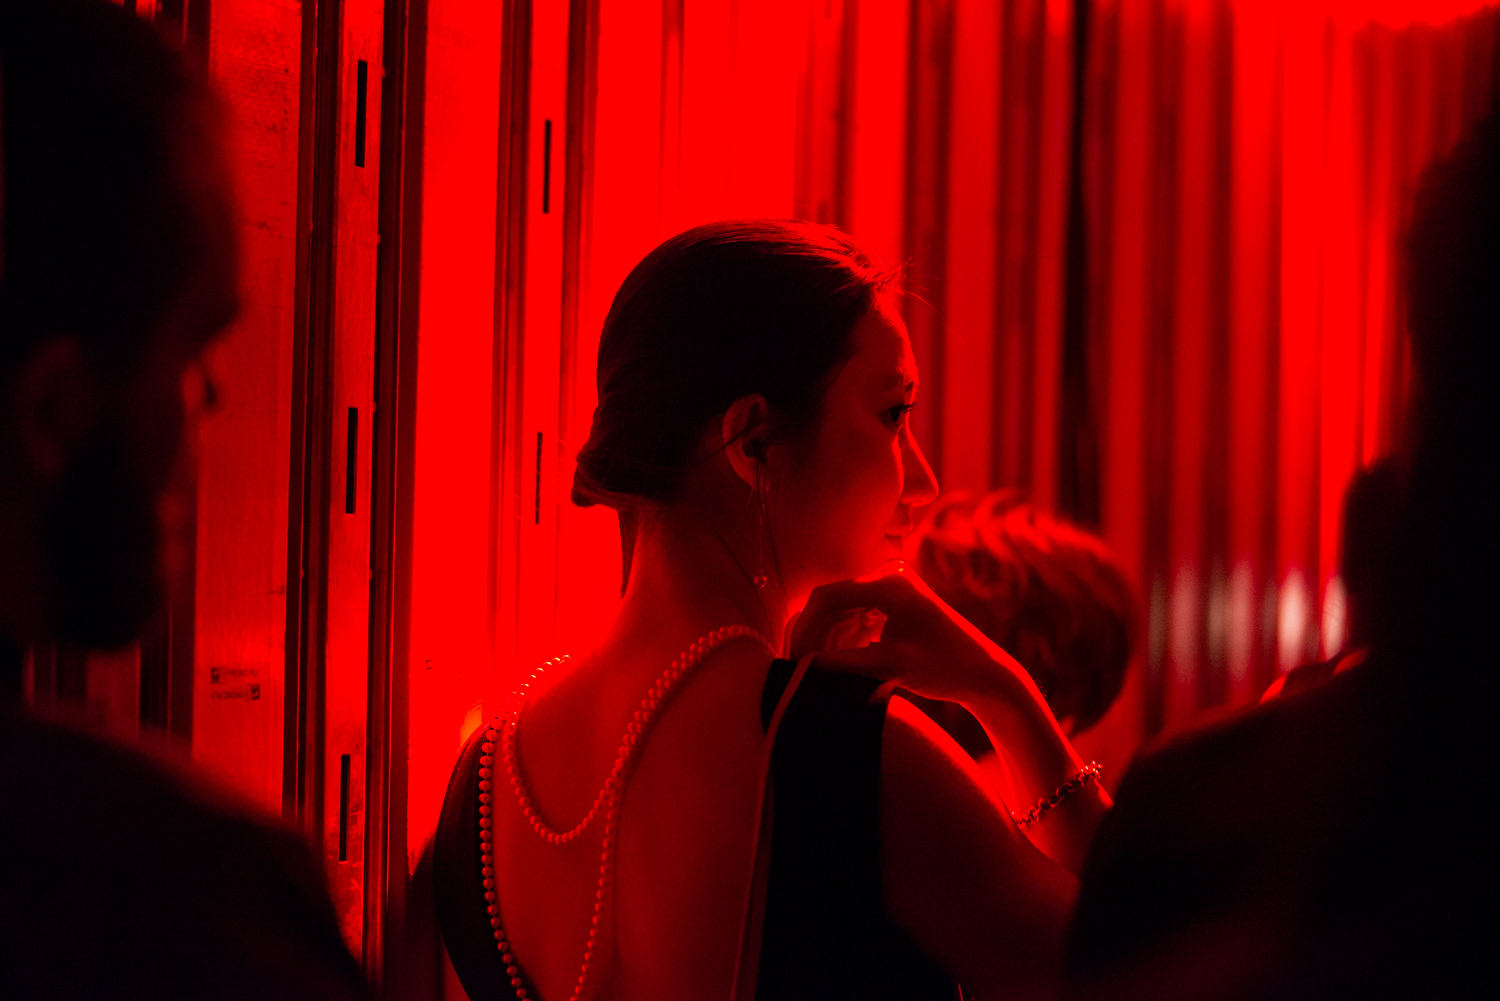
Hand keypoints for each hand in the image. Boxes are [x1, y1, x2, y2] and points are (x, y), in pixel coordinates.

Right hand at [790, 562, 1035, 706]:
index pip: (828, 597)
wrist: (984, 675)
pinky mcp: (892, 607)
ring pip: (839, 613)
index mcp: (890, 583)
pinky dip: (842, 641)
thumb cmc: (945, 669)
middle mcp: (888, 578)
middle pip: (830, 603)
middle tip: (797, 668)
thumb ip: (844, 663)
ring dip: (825, 641)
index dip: (805, 628)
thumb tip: (801, 665)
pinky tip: (836, 664)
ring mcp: (890, 591)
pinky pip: (854, 620)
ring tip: (816, 670)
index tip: (793, 659)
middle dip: (812, 635)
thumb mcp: (892, 666)